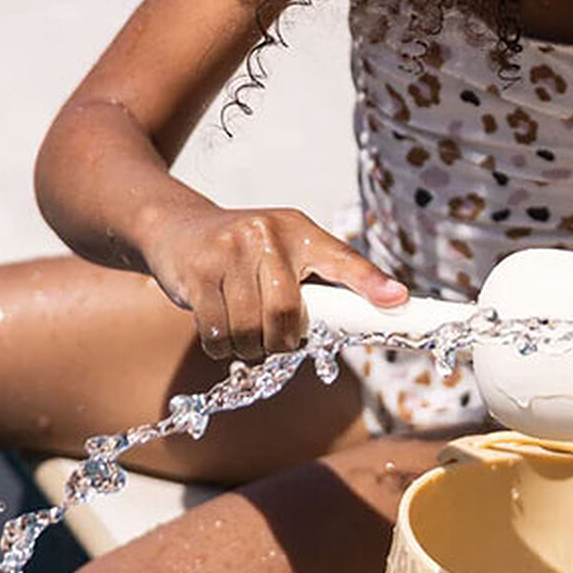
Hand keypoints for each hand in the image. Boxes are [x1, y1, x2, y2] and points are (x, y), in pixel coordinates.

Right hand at [143, 205, 407, 361]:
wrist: (174, 225)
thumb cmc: (244, 250)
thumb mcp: (287, 250)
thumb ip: (325, 279)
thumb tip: (378, 310)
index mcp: (301, 232)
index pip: (344, 260)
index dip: (370, 283)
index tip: (398, 300)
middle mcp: (267, 235)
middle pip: (287, 315)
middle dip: (282, 342)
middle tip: (275, 341)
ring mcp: (229, 251)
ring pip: (251, 330)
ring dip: (249, 348)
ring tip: (246, 336)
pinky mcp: (198, 272)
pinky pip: (218, 333)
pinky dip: (222, 347)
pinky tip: (221, 334)